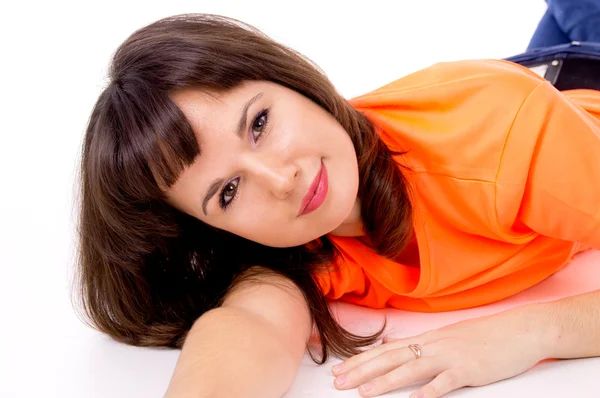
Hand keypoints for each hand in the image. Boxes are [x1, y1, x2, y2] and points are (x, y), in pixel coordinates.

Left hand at [330, 305, 549, 396]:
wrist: (520, 329)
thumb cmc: (485, 335)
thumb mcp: (447, 336)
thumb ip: (420, 343)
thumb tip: (394, 343)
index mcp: (428, 339)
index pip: (386, 350)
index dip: (360, 360)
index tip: (339, 369)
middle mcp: (433, 345)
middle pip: (390, 359)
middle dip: (361, 371)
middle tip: (338, 382)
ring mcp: (450, 357)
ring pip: (411, 369)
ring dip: (385, 382)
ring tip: (363, 393)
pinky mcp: (469, 370)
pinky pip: (446, 382)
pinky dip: (430, 391)